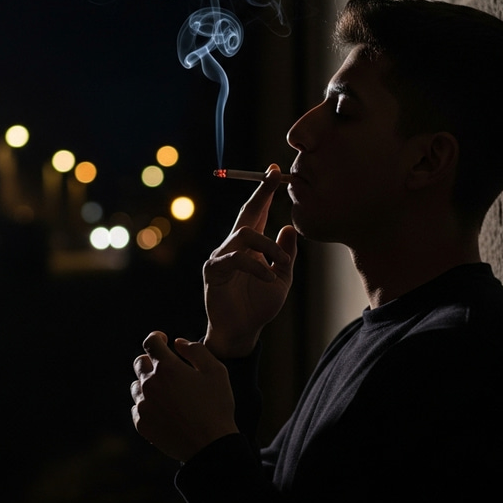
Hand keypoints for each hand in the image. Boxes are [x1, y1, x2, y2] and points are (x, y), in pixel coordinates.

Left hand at [131, 331, 237, 461]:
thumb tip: (178, 343)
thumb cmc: (216, 406)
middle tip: (167, 369)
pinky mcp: (141, 423)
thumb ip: (196, 350)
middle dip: (152, 361)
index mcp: (167, 368)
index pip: (151, 342)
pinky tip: (164, 411)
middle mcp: (150, 384)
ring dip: (148, 384)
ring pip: (136, 386)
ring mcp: (143, 405)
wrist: (209, 445)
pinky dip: (147, 405)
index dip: (157, 338)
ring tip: (167, 394)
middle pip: (139, 363)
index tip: (164, 341)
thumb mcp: (216, 371)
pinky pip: (137, 408)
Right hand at [204, 165, 297, 357]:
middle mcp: (233, 247)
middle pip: (245, 214)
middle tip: (273, 176)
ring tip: (281, 264)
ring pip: (244, 234)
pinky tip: (269, 277)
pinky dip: (257, 266)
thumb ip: (285, 254)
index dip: (265, 193)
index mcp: (250, 247)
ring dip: (268, 246)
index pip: (257, 214)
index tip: (275, 171)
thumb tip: (289, 227)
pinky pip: (237, 259)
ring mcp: (221, 257)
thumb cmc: (259, 306)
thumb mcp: (281, 278)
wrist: (242, 332)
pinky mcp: (214, 272)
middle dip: (260, 194)